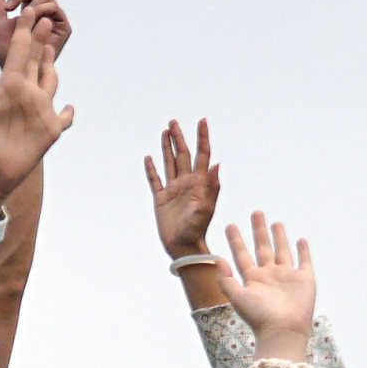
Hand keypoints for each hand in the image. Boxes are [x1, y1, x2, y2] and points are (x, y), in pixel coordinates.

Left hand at [0, 0, 69, 70]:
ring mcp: (55, 18)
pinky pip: (53, 8)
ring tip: (17, 19)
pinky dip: (40, 10)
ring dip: (28, 3)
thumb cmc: (7, 54)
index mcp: (32, 7)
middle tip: (8, 7)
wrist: (17, 73)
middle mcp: (45, 10)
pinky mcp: (64, 28)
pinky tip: (29, 21)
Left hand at [0, 11, 74, 208]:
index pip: (19, 53)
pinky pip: (62, 119)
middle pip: (36, 60)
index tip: (28, 10)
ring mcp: (37, 112)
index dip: (24, 31)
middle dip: (40, 39)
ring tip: (53, 48)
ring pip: (50, 82)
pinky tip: (68, 107)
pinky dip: (67, 113)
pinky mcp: (48, 132)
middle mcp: (24, 95)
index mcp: (8, 87)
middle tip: (44, 16)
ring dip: (52, 66)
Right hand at [146, 120, 220, 260]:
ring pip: (170, 163)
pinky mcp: (161, 199)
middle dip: (180, 137)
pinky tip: (149, 158)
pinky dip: (152, 169)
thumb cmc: (196, 230)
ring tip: (165, 132)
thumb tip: (217, 163)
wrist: (184, 246)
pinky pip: (155, 180)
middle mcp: (186, 182)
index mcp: (199, 182)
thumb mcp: (206, 208)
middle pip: (183, 154)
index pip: (202, 154)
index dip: (202, 137)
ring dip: (167, 147)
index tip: (202, 121)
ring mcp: (174, 190)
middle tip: (174, 122)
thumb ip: (212, 186)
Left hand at [214, 213, 318, 353]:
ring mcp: (287, 277)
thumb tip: (215, 259)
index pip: (242, 254)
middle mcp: (269, 275)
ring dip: (279, 237)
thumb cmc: (259, 317)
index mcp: (252, 279)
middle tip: (256, 212)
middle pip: (263, 247)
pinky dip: (303, 251)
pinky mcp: (304, 280)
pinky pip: (304, 261)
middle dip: (258, 231)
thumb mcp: (238, 297)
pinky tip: (300, 240)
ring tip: (275, 222)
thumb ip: (226, 279)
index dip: (236, 240)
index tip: (230, 225)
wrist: (283, 330)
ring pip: (282, 251)